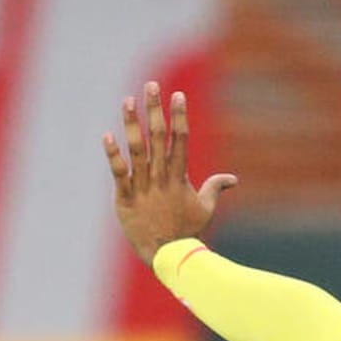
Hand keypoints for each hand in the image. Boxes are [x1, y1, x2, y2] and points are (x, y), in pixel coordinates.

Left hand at [103, 81, 237, 262]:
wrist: (169, 255)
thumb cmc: (188, 232)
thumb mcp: (206, 208)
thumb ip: (215, 188)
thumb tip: (232, 179)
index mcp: (180, 177)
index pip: (180, 140)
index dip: (178, 116)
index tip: (177, 95)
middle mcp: (162, 178)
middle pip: (158, 138)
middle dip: (155, 110)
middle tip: (151, 86)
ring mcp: (143, 187)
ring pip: (137, 150)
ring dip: (132, 124)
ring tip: (127, 101)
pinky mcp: (126, 198)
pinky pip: (119, 173)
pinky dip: (113, 155)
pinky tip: (107, 135)